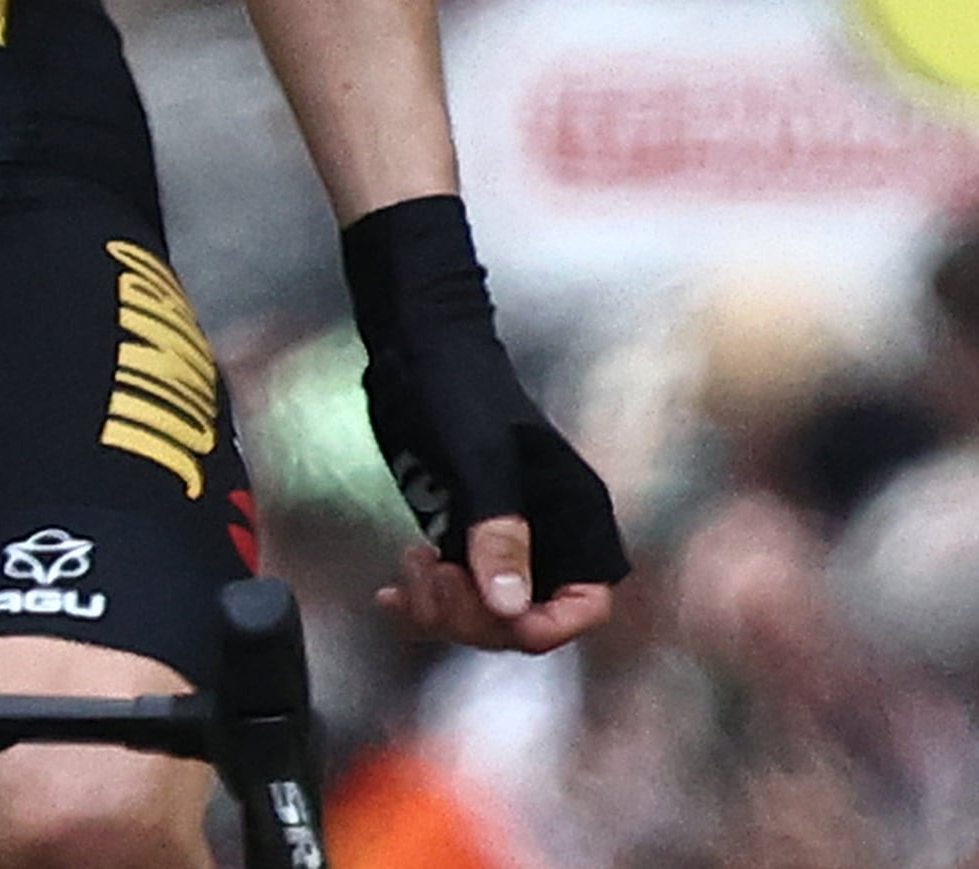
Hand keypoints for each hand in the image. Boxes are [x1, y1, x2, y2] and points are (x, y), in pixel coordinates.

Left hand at [339, 196, 627, 647]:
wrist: (414, 351)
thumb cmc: (458, 390)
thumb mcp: (480, 461)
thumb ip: (499, 531)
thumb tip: (512, 608)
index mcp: (573, 513)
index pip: (588, 601)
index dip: (552, 626)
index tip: (504, 621)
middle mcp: (545, 536)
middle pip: (525, 620)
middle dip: (477, 615)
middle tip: (435, 575)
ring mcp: (501, 544)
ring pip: (483, 618)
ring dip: (442, 613)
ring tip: (412, 567)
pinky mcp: (461, 543)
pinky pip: (449, 602)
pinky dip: (419, 609)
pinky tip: (390, 594)